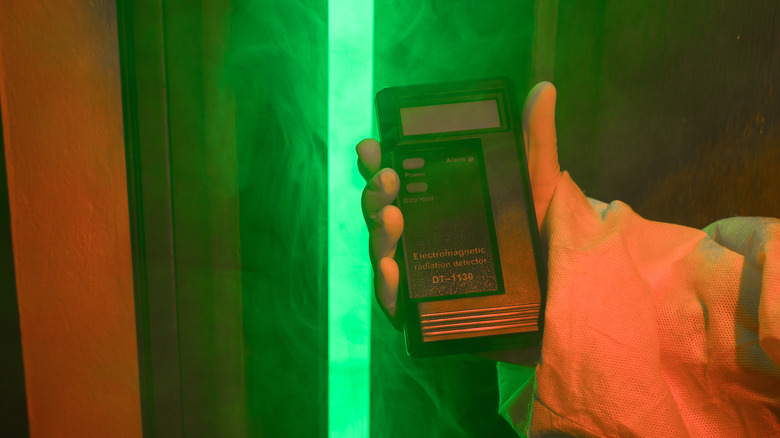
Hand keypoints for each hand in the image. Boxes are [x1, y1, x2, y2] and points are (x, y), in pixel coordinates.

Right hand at [357, 82, 561, 359]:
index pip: (398, 179)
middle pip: (383, 212)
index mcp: (436, 205)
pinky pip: (395, 299)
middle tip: (388, 177)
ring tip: (391, 215)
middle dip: (377, 191)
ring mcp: (418, 273)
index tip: (371, 145)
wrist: (555, 305)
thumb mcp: (536, 190)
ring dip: (379, 232)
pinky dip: (387, 284)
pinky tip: (390, 269)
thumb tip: (545, 89)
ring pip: (384, 251)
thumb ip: (535, 144)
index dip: (378, 162)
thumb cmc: (537, 244)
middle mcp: (421, 236)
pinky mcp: (422, 310)